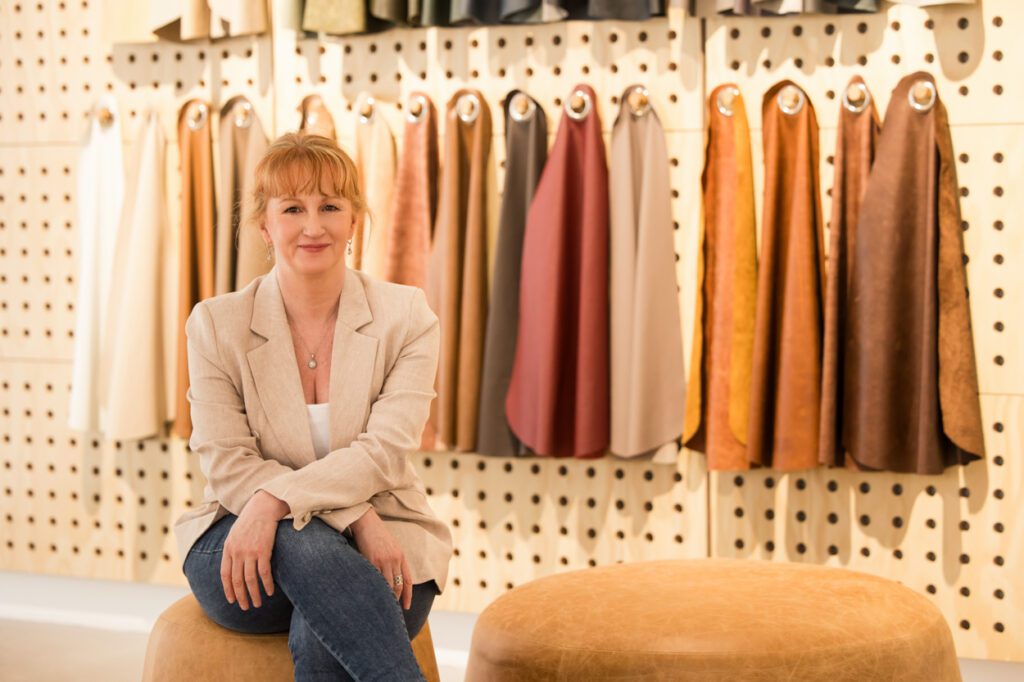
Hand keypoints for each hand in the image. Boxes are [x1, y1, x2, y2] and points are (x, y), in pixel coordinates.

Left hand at [220, 490, 288, 609]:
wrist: (264, 506)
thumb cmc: (251, 519)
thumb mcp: (235, 533)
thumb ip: (233, 549)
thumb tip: (233, 564)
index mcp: (228, 548)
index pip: (225, 575)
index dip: (228, 589)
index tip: (232, 600)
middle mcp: (237, 552)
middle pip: (237, 580)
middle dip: (241, 597)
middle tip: (245, 608)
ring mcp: (250, 552)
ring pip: (250, 580)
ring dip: (254, 594)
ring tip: (258, 604)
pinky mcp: (263, 550)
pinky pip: (264, 573)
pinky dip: (267, 584)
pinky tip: (270, 591)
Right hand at [350, 507, 412, 609]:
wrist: (365, 520)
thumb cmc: (375, 533)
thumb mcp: (389, 546)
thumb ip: (392, 561)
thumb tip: (390, 578)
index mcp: (401, 556)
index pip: (407, 580)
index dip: (408, 596)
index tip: (406, 607)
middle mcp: (395, 559)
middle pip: (398, 586)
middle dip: (396, 599)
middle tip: (392, 612)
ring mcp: (384, 560)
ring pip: (388, 585)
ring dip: (386, 597)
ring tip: (382, 607)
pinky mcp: (372, 560)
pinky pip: (375, 579)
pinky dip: (375, 589)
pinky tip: (372, 596)